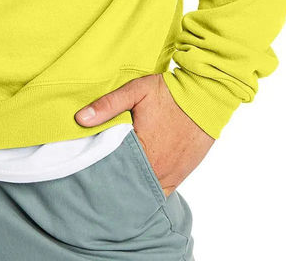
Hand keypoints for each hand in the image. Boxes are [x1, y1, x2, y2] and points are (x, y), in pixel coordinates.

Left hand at [75, 73, 214, 196]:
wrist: (205, 98)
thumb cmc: (169, 93)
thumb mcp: (136, 91)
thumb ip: (108, 105)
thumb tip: (80, 119)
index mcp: (142, 149)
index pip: (111, 168)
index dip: (97, 168)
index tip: (85, 168)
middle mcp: (156, 169)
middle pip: (126, 184)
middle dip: (111, 182)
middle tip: (95, 179)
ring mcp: (169, 176)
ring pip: (142, 191)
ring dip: (129, 188)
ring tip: (112, 185)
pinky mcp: (180, 176)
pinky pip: (160, 194)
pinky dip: (147, 193)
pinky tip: (135, 190)